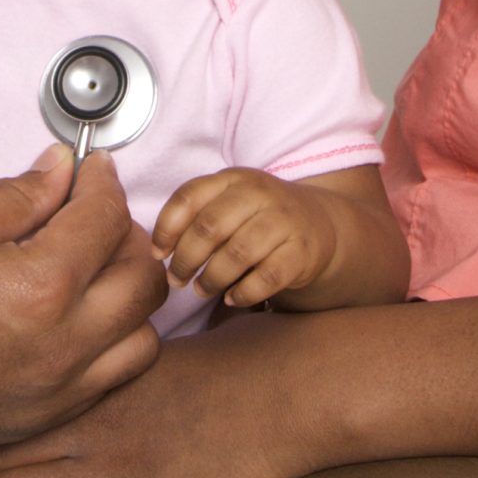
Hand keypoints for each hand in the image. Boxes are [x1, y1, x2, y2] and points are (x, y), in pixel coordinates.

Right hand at [0, 145, 170, 477]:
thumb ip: (18, 194)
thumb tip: (61, 172)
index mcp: (40, 288)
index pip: (105, 220)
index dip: (101, 181)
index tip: (90, 168)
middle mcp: (59, 350)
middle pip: (143, 282)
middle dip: (125, 236)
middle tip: (91, 215)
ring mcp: (50, 395)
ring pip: (140, 343)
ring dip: (127, 300)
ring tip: (88, 272)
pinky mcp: (32, 422)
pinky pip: (104, 384)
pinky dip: (105, 348)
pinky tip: (69, 321)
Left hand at [153, 168, 343, 308]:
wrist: (319, 224)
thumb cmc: (257, 217)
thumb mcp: (229, 203)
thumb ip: (195, 217)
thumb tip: (160, 252)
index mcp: (234, 179)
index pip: (188, 198)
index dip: (166, 229)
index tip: (158, 254)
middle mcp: (259, 194)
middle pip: (209, 228)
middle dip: (185, 259)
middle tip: (177, 279)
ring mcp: (283, 221)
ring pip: (236, 254)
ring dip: (211, 279)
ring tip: (201, 290)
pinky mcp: (302, 252)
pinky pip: (266, 278)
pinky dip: (243, 293)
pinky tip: (231, 298)